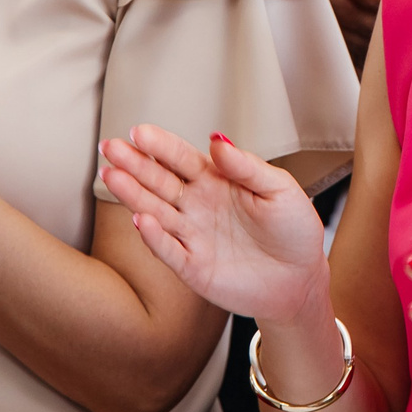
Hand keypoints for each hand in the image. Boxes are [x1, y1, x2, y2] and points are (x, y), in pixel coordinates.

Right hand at [100, 126, 331, 327]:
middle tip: (110, 147)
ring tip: (111, 176)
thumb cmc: (293, 230)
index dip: (160, 145)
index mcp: (216, 181)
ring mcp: (191, 236)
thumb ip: (247, 166)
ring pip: (155, 212)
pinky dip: (154, 237)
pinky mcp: (192, 267)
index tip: (139, 131)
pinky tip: (141, 220)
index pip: (181, 158)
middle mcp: (197, 206)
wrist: (300, 280)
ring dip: (133, 195)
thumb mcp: (279, 190)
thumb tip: (216, 138)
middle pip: (159, 181)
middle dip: (134, 164)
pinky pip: (169, 250)